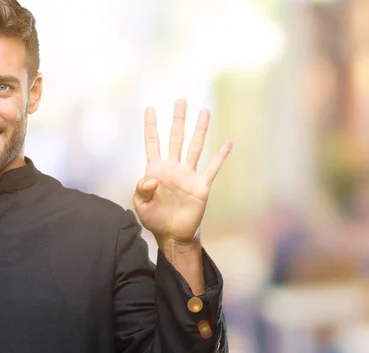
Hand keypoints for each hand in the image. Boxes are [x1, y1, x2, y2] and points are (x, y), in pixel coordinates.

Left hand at [133, 99, 231, 248]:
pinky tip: (227, 144)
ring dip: (200, 130)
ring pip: (195, 147)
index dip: (151, 126)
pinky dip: (220, 157)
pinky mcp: (201, 186)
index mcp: (155, 170)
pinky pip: (212, 169)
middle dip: (178, 120)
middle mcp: (173, 168)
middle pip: (176, 138)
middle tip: (181, 101)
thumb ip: (141, 189)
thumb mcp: (140, 204)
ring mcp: (188, 175)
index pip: (152, 143)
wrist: (172, 235)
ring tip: (204, 111)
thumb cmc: (154, 218)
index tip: (150, 108)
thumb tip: (152, 179)